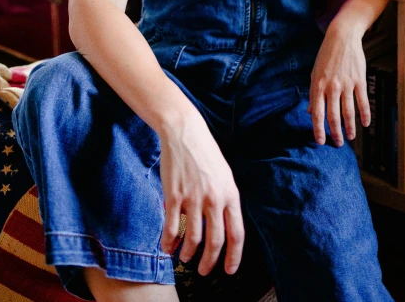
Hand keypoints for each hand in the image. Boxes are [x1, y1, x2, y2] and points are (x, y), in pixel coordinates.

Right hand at [159, 107, 244, 275]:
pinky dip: (169, 243)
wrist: (185, 132)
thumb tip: (223, 225)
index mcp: (230, 194)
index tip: (230, 270)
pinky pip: (173, 228)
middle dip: (209, 262)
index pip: (236, 233)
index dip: (234, 256)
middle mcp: (214, 199)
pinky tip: (167, 247)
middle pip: (215, 242)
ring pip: (193, 239)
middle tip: (204, 271)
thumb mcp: (224, 174)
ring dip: (188, 254)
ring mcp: (194, 198)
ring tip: (184, 258)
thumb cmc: (205, 153)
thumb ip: (225, 199)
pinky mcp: (174, 196)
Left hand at [307, 24, 369, 146]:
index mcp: (318, 85)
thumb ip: (313, 93)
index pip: (317, 113)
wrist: (342, 37)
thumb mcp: (315, 72)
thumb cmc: (326, 55)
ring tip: (351, 137)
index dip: (318, 129)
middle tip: (338, 143)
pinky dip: (365, 114)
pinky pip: (362, 101)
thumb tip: (310, 111)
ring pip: (348, 112)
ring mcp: (346, 84)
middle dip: (335, 133)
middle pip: (333, 116)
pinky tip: (365, 124)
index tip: (320, 141)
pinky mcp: (359, 80)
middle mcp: (331, 86)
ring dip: (350, 127)